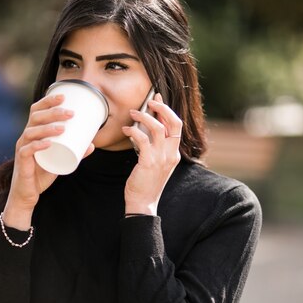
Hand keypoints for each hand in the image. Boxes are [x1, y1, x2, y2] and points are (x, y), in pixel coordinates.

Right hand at [3, 93, 93, 228]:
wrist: (28, 192)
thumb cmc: (42, 172)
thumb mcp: (61, 159)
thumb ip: (75, 152)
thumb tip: (92, 144)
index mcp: (33, 131)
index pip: (37, 110)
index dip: (48, 101)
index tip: (64, 96)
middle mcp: (26, 136)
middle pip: (35, 117)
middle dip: (53, 112)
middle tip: (70, 113)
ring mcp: (22, 148)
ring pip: (31, 132)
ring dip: (48, 128)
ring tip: (63, 127)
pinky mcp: (22, 161)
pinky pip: (27, 150)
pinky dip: (38, 146)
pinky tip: (48, 143)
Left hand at [122, 93, 181, 214]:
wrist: (143, 203)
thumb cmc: (146, 182)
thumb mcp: (155, 162)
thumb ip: (155, 146)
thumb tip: (148, 127)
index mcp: (174, 153)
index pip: (176, 125)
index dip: (167, 110)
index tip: (156, 99)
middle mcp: (171, 154)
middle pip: (174, 122)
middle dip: (162, 108)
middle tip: (149, 101)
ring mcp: (161, 158)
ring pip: (157, 128)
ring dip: (144, 117)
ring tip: (133, 113)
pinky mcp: (149, 162)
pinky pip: (142, 139)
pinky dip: (133, 131)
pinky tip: (126, 130)